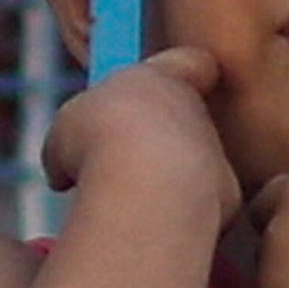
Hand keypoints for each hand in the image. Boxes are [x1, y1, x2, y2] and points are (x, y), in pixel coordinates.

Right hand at [44, 47, 239, 246]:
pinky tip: (149, 225)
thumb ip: (68, 142)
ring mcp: (218, 154)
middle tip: (118, 163)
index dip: (179, 72)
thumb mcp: (65, 132)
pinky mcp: (227, 196)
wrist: (147, 184)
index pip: (190, 62)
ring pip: (193, 168)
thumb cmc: (101, 140)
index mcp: (164, 78)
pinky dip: (177, 216)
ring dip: (164, 183)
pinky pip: (200, 206)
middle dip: (157, 142)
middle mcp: (199, 113)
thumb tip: (61, 171)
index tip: (155, 90)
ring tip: (128, 201)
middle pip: (185, 122)